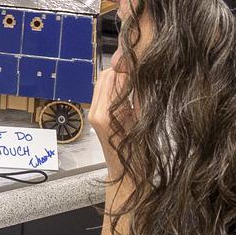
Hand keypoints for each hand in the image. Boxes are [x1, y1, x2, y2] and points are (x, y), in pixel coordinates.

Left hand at [88, 52, 132, 177]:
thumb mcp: (142, 122)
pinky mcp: (94, 115)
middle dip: (120, 68)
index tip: (139, 59)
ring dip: (116, 76)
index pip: (115, 77)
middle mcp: (96, 111)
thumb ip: (138, 97)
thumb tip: (139, 73)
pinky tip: (126, 88)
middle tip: (137, 66)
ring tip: (133, 75)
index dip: (127, 66)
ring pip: (102, 82)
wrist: (125, 175)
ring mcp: (93, 113)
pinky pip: (102, 92)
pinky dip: (112, 86)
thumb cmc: (138, 155)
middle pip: (105, 76)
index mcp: (107, 114)